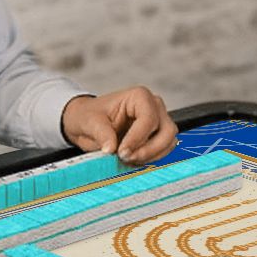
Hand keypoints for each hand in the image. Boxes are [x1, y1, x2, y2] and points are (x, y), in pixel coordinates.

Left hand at [61, 87, 176, 163]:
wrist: (87, 123)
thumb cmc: (90, 116)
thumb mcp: (89, 122)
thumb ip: (102, 134)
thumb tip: (111, 149)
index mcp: (139, 97)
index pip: (149, 119)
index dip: (137, 139)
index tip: (122, 152)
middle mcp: (154, 107)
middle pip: (166, 131)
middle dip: (148, 150)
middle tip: (127, 158)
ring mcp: (159, 121)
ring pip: (168, 143)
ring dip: (150, 156)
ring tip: (128, 159)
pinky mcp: (158, 136)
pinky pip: (163, 151)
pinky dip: (150, 159)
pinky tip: (132, 159)